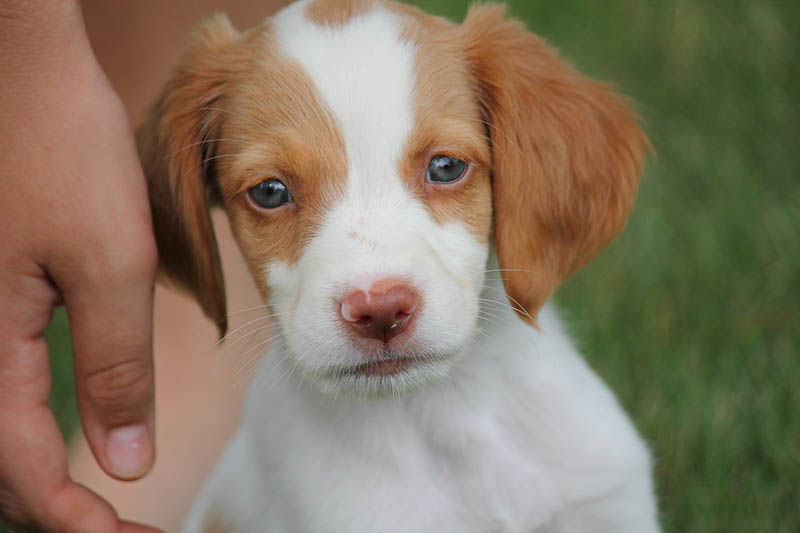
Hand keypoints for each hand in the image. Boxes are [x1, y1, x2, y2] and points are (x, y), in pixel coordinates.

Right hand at [1, 2, 158, 530]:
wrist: (22, 73)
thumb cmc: (62, 151)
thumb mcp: (109, 264)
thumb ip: (116, 367)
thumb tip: (126, 463)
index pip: (24, 473)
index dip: (77, 521)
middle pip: (2, 466)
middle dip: (62, 510)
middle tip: (126, 527)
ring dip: (47, 479)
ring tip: (105, 504)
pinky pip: (2, 388)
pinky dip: (39, 429)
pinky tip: (78, 433)